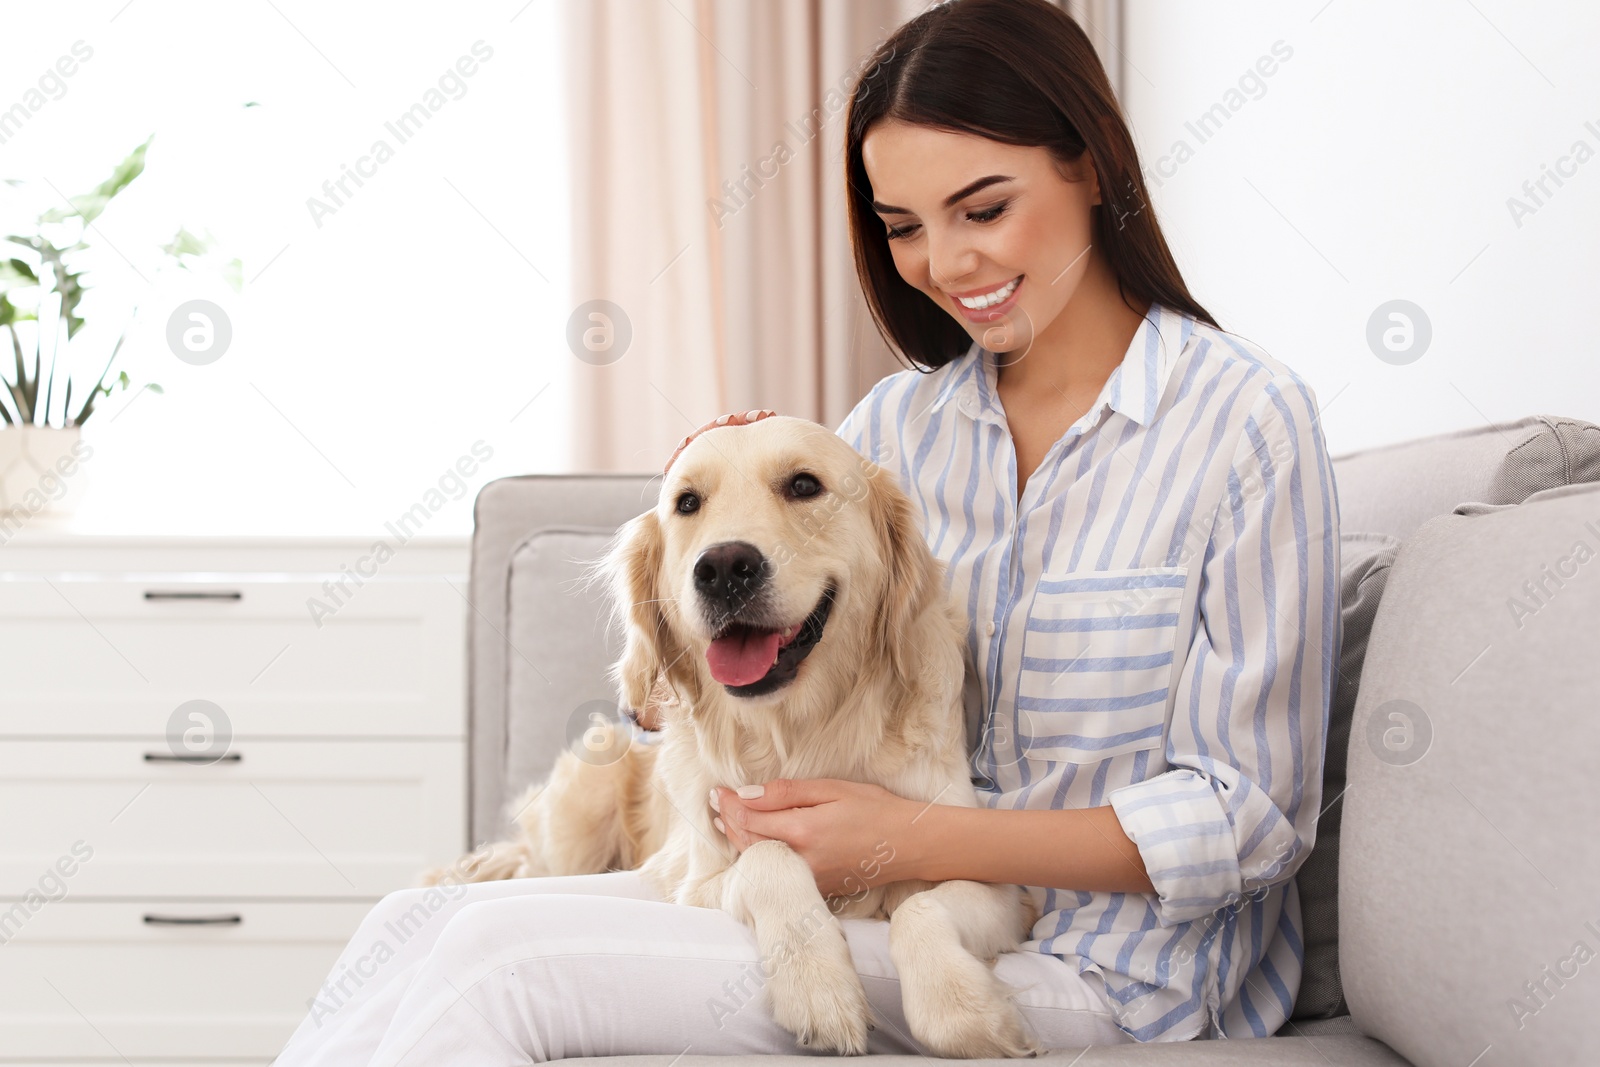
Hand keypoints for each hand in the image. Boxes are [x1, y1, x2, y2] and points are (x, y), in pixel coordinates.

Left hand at [710, 778, 920, 896]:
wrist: (909, 845)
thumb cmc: (875, 810)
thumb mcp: (832, 789)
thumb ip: (787, 793)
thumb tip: (747, 794)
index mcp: (803, 832)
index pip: (750, 819)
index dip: (729, 804)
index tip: (718, 790)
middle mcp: (800, 861)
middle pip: (748, 842)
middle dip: (728, 821)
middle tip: (716, 802)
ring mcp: (808, 879)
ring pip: (759, 860)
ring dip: (738, 840)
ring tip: (724, 821)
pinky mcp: (816, 889)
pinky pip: (777, 872)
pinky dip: (759, 855)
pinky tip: (754, 842)